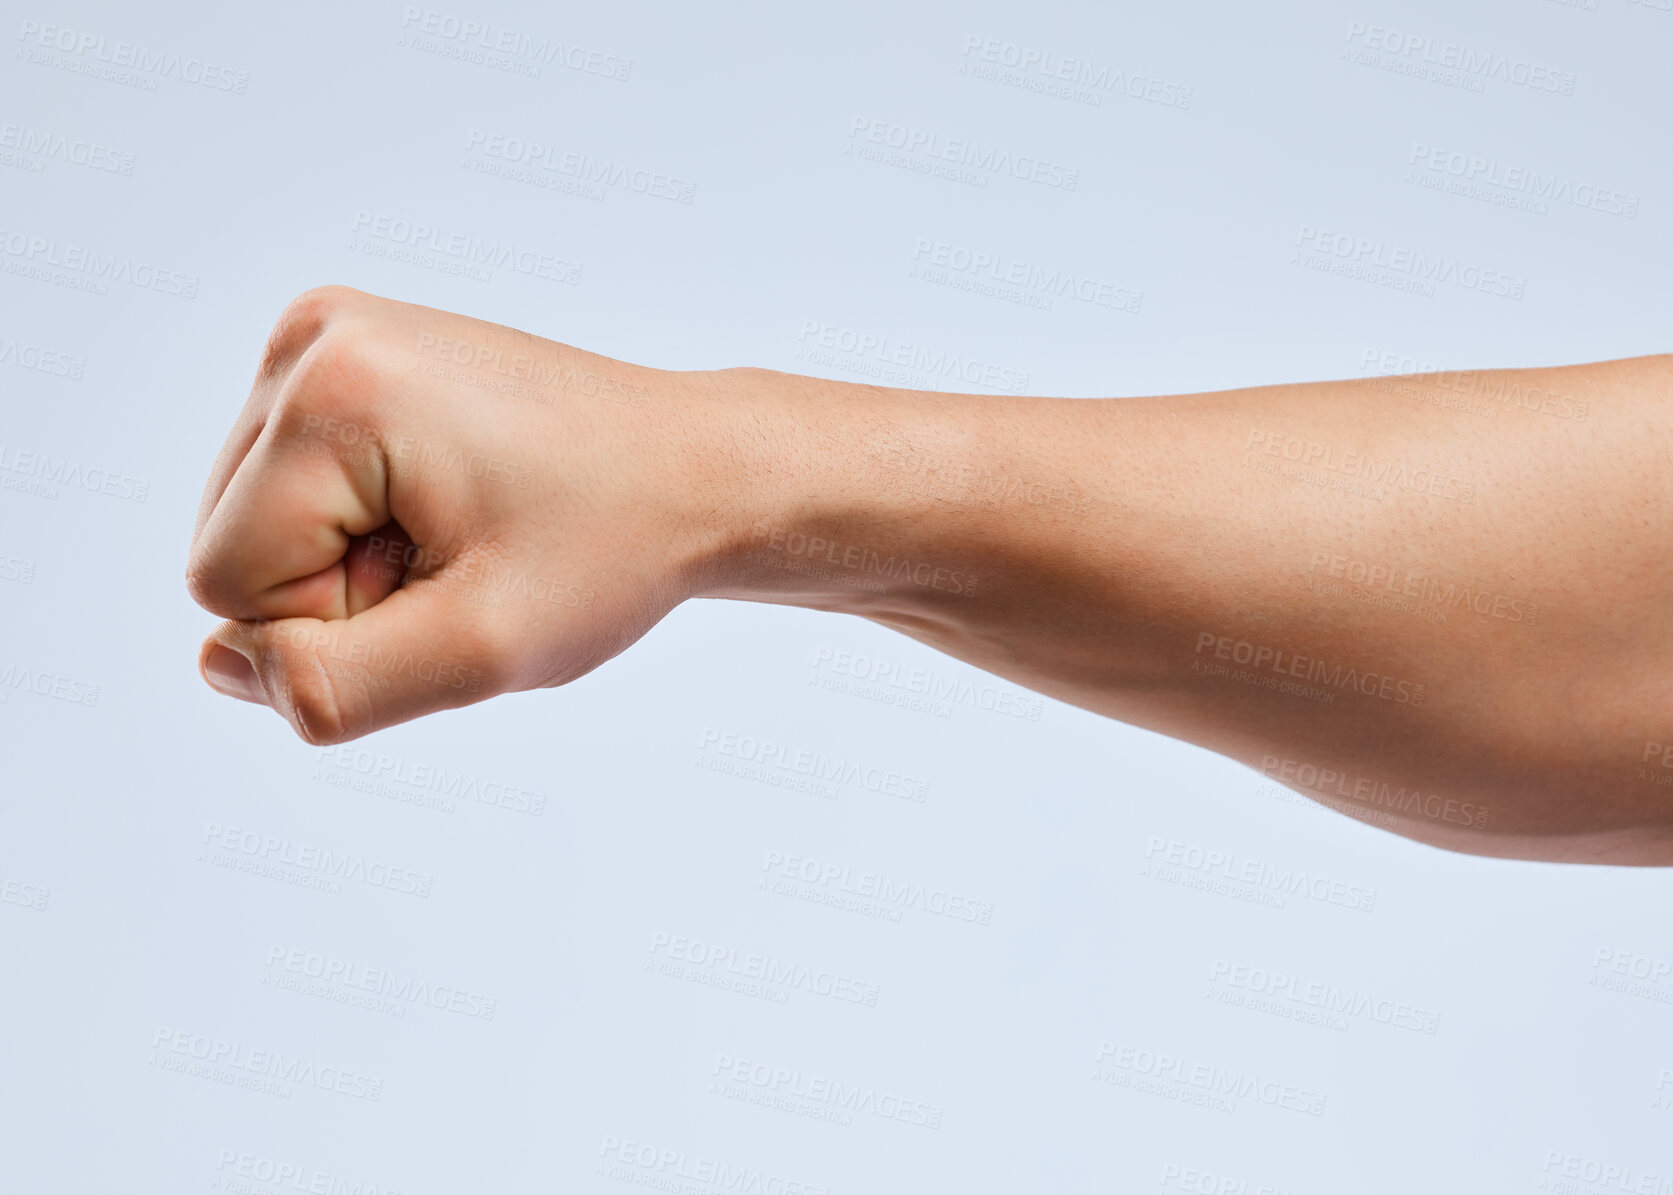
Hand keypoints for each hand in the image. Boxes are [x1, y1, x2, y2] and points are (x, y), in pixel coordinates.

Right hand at [186, 285, 745, 742]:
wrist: (697, 471)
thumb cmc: (613, 543)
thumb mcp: (481, 651)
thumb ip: (330, 685)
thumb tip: (221, 664)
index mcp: (331, 390)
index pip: (227, 584)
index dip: (336, 625)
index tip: (452, 585)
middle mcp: (313, 337)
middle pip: (234, 544)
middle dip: (345, 590)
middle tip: (467, 560)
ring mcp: (330, 336)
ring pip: (262, 523)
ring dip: (358, 561)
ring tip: (467, 530)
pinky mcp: (352, 355)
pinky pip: (299, 488)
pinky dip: (368, 523)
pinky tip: (455, 505)